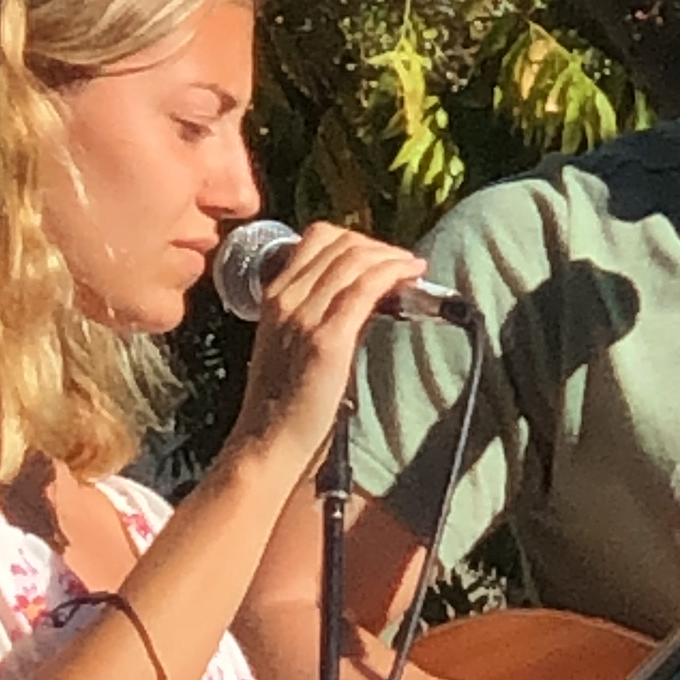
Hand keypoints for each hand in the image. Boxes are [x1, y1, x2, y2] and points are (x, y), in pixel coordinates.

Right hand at [232, 223, 431, 470]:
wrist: (268, 440)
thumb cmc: (283, 403)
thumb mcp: (294, 343)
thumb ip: (324, 314)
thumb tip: (370, 297)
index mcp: (274, 295)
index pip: (317, 238)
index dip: (355, 239)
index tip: (379, 255)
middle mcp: (287, 298)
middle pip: (340, 243)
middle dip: (379, 246)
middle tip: (403, 263)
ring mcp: (304, 316)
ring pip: (355, 259)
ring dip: (391, 256)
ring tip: (412, 268)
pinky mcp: (327, 338)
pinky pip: (365, 287)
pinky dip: (393, 273)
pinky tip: (412, 275)